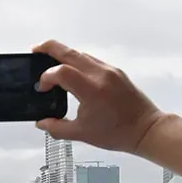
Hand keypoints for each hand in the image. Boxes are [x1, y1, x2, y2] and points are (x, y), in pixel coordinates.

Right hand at [32, 39, 164, 153]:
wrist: (146, 129)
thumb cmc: (117, 133)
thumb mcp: (82, 134)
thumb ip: (57, 128)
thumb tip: (41, 123)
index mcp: (91, 90)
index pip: (61, 72)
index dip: (46, 78)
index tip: (42, 89)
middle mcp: (100, 74)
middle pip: (69, 52)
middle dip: (48, 48)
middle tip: (34, 50)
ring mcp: (109, 70)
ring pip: (80, 54)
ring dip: (63, 54)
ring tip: (49, 60)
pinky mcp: (115, 71)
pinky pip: (92, 60)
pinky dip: (77, 61)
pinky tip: (71, 70)